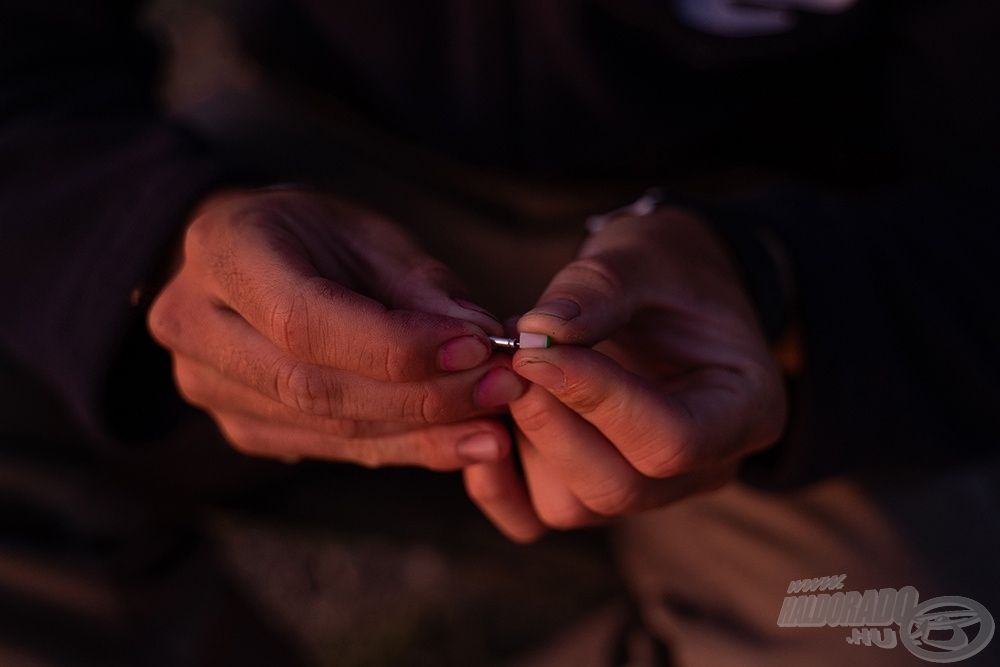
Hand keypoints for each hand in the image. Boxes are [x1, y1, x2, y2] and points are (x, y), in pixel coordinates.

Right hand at [148, 188, 525, 467]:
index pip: (305, 320)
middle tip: (502, 389)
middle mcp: (195, 325)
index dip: (395, 346)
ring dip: (422, 433)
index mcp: (222, 253)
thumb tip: (483, 338)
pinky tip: (460, 443)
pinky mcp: (240, 426)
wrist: (246, 260)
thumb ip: (419, 286)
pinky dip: (403, 448)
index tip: (478, 348)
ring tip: (495, 425)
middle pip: (314, 386)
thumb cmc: (313, 234)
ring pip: (327, 428)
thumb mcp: (367, 232)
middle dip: (421, 396)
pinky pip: (331, 448)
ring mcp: (209, 387)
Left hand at [463, 210, 786, 540]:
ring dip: (523, 441)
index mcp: (745, 411)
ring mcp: (646, 488)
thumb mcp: (644, 256)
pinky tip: (481, 419)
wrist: (666, 290)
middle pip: (619, 488)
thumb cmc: (669, 269)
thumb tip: (536, 332)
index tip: (537, 350)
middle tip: (511, 358)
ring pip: (572, 506)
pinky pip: (535, 514)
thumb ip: (598, 290)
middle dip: (551, 424)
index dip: (598, 400)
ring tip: (507, 371)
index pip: (673, 440)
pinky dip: (496, 479)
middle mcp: (701, 468)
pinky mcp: (591, 491)